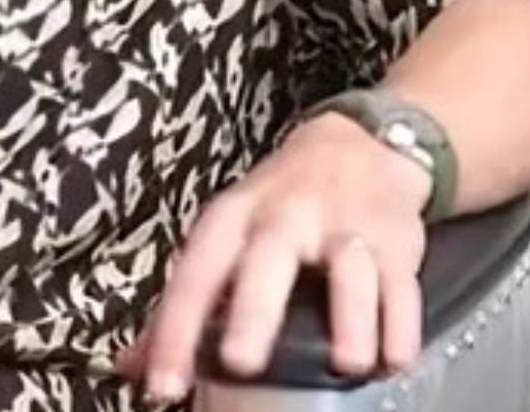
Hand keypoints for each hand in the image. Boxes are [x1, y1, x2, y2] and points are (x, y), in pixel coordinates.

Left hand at [123, 113, 432, 403]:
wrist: (359, 144)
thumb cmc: (278, 205)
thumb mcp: (226, 235)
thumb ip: (187, 303)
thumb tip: (128, 365)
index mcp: (232, 218)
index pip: (196, 275)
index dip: (175, 330)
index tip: (162, 385)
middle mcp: (285, 216)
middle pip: (266, 260)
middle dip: (253, 312)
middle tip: (240, 364)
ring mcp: (343, 226)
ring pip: (348, 270)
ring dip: (349, 319)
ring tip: (347, 365)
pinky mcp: (395, 240)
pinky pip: (401, 285)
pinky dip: (400, 325)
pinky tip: (394, 359)